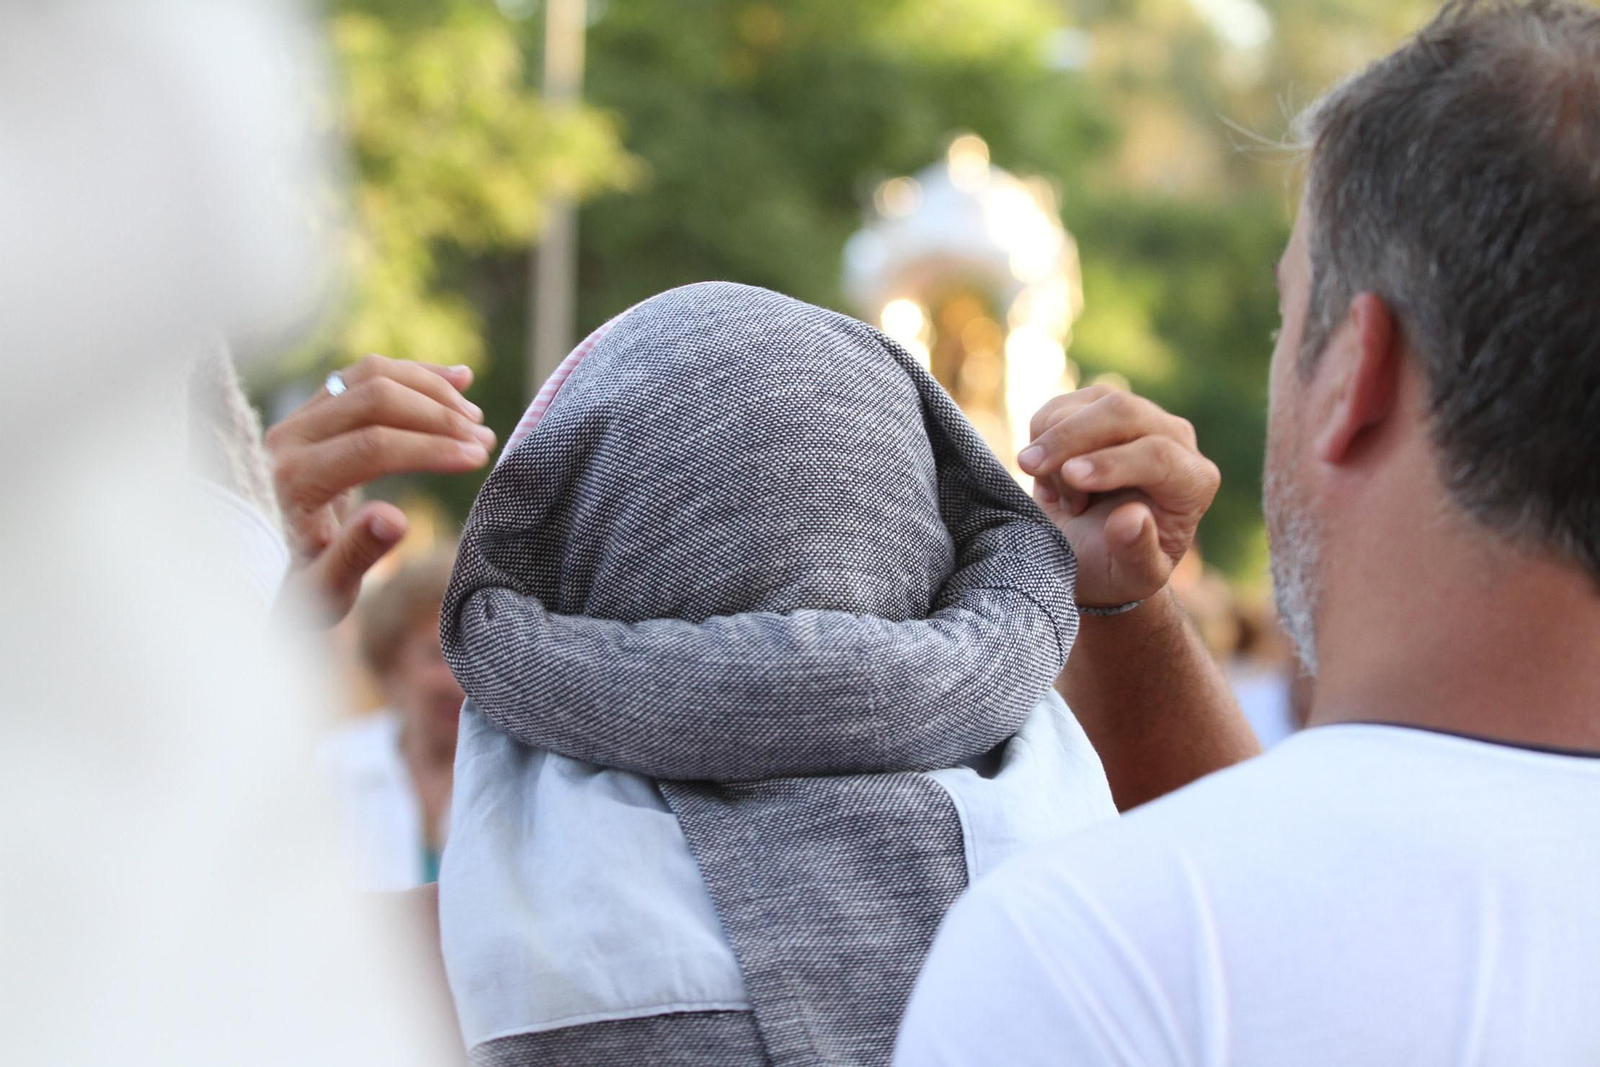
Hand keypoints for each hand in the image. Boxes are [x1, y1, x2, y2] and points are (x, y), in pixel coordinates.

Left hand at [266, 355, 495, 625]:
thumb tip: (396, 520)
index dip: (431, 448)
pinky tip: (457, 380)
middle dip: (437, 415)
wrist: (261, 569)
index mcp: (293, 481)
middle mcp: (287, 438)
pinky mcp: (311, 411)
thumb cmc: (301, 588)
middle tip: (484, 439)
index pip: (372, 446)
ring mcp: (297, 418)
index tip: (478, 458)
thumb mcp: (326, 589)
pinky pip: (364, 375)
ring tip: (475, 419)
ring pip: (370, 376)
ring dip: (430, 390)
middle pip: (373, 399)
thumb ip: (356, 555)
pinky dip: (413, 375)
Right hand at [1018, 384, 1218, 610]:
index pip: (1159, 455)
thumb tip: (1131, 517)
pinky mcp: (1100, 405)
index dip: (1112, 463)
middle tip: (1030, 467)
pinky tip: (1053, 477)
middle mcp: (1175, 439)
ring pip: (1088, 404)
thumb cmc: (1116, 569)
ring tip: (1061, 497)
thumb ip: (1137, 553)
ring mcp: (1138, 416)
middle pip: (1123, 412)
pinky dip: (1042, 439)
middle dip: (1071, 437)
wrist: (1091, 553)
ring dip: (1055, 447)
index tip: (1070, 478)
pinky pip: (1059, 406)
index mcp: (1194, 483)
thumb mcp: (1130, 577)